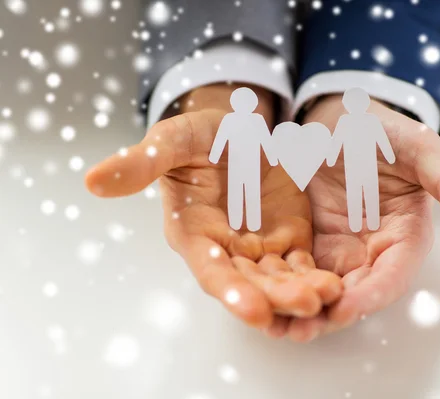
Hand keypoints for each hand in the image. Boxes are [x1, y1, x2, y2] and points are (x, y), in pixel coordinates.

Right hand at [85, 84, 341, 332]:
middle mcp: (225, 250)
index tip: (251, 309)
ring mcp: (258, 248)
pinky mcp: (287, 240)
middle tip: (303, 306)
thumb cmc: (199, 136)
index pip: (210, 270)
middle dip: (274, 297)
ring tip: (326, 297)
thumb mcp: (173, 141)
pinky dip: (316, 276)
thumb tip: (93, 180)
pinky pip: (302, 265)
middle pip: (250, 283)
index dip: (229, 290)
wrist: (238, 130)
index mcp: (193, 234)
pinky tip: (336, 284)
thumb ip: (141, 163)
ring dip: (300, 292)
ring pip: (278, 280)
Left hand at [271, 95, 439, 340]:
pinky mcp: (307, 242)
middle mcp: (372, 252)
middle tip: (300, 329)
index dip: (373, 294)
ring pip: (321, 289)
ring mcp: (338, 250)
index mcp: (404, 236)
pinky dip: (278, 286)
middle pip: (353, 292)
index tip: (347, 308)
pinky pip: (293, 270)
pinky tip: (255, 296)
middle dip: (328, 314)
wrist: (338, 120)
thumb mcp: (418, 148)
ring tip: (271, 325)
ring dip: (299, 309)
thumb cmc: (382, 131)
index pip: (393, 274)